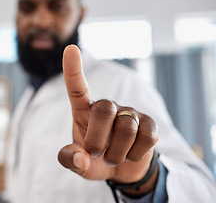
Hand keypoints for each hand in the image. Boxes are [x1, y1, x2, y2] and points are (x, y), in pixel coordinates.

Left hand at [57, 45, 158, 195]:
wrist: (122, 170)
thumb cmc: (95, 160)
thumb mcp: (78, 164)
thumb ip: (71, 160)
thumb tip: (79, 157)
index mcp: (84, 111)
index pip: (78, 87)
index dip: (73, 69)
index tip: (70, 48)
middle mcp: (107, 106)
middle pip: (104, 109)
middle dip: (98, 140)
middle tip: (96, 153)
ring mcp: (129, 113)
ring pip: (126, 128)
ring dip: (117, 153)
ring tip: (113, 156)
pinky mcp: (149, 123)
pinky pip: (146, 138)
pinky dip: (134, 155)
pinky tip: (130, 154)